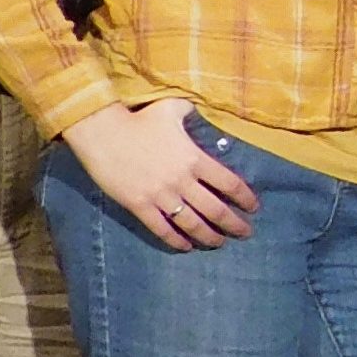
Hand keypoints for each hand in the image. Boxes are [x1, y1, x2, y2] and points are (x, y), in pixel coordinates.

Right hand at [63, 100, 260, 251]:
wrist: (102, 132)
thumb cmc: (139, 119)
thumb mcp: (173, 109)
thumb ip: (192, 113)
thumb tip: (204, 110)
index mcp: (195, 159)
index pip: (230, 184)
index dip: (245, 198)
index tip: (254, 208)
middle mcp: (182, 181)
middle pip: (216, 209)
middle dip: (234, 224)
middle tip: (245, 233)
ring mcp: (161, 196)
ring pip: (192, 223)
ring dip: (209, 236)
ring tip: (220, 243)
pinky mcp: (139, 206)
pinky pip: (162, 229)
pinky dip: (176, 240)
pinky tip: (186, 247)